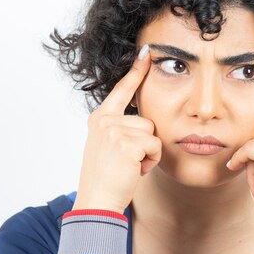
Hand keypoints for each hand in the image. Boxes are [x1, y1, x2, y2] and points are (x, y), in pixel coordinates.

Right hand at [73, 45, 161, 214]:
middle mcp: (104, 120)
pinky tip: (134, 170)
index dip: (136, 71)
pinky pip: (156, 146)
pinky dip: (151, 162)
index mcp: (100, 118)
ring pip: (153, 133)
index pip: (122, 89)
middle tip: (127, 161)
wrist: (97, 201)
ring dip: (149, 153)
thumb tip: (143, 118)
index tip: (147, 51)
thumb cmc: (107, 178)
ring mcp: (114, 130)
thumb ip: (120, 128)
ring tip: (130, 166)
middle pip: (147, 120)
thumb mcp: (109, 146)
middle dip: (145, 143)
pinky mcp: (127, 143)